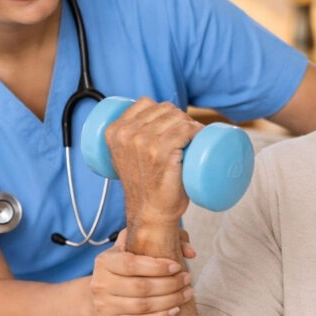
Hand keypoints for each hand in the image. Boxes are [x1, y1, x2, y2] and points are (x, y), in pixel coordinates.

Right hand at [91, 230, 194, 315]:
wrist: (99, 295)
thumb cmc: (124, 267)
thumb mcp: (133, 246)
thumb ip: (161, 238)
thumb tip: (190, 251)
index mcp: (104, 261)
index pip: (131, 264)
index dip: (157, 267)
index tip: (178, 266)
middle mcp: (100, 284)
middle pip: (140, 287)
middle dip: (170, 284)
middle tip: (187, 279)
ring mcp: (103, 306)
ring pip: (142, 306)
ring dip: (170, 300)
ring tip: (187, 293)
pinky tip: (175, 310)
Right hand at [106, 98, 201, 225]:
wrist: (150, 212)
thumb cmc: (144, 185)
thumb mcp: (126, 155)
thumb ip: (130, 138)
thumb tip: (148, 120)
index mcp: (114, 131)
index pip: (145, 103)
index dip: (163, 111)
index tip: (172, 125)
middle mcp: (127, 134)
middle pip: (165, 109)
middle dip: (180, 118)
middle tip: (187, 137)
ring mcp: (144, 142)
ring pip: (178, 117)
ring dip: (191, 124)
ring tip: (194, 139)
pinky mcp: (161, 152)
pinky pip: (186, 129)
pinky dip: (198, 130)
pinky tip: (200, 136)